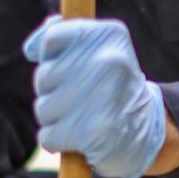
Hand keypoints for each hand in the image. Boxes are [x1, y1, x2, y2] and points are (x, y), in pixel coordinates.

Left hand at [23, 17, 165, 177]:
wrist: (147, 132)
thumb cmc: (112, 88)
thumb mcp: (99, 50)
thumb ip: (65, 37)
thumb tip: (31, 48)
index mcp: (110, 35)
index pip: (51, 38)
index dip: (49, 57)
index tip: (64, 67)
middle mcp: (109, 62)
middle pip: (43, 76)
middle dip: (52, 92)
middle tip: (81, 98)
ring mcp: (102, 97)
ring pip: (43, 108)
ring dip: (54, 119)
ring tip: (81, 117)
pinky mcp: (94, 133)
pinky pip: (48, 136)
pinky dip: (57, 141)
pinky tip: (79, 137)